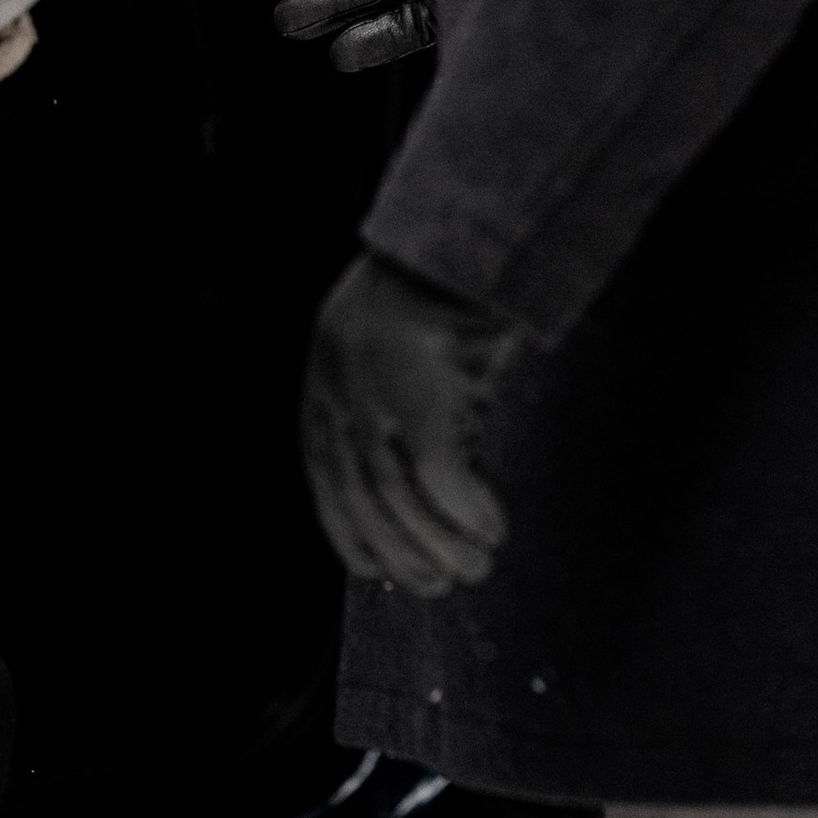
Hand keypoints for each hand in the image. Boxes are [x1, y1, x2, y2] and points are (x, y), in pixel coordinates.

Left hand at [303, 251, 522, 593]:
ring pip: (404, 499)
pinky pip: (447, 479)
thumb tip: (419, 470)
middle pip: (366, 498)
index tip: (381, 572)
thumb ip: (383, 395)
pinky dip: (470, 513)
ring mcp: (383, 398)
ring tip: (478, 565)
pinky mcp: (430, 400)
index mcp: (323, 382)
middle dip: (404, 552)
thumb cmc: (431, 284)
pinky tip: (494, 528)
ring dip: (444, 544)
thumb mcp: (380, 337)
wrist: (454, 235)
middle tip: (443, 583)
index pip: (327, 481)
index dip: (352, 535)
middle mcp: (342, 395)